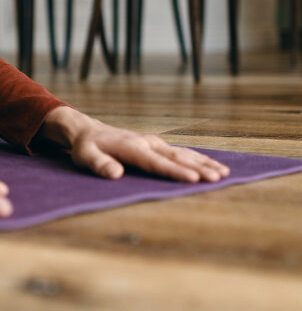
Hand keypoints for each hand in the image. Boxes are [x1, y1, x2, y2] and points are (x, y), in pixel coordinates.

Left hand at [38, 106, 230, 181]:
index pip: (156, 162)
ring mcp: (154, 142)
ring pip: (183, 153)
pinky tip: (212, 166)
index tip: (194, 179)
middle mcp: (147, 143)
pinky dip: (198, 159)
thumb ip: (100, 164)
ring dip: (204, 163)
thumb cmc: (86, 147)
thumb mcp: (86, 156)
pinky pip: (181, 152)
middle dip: (198, 168)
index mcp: (132, 147)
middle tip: (218, 179)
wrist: (87, 130)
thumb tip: (115, 174)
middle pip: (176, 157)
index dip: (175, 171)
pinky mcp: (156, 145)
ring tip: (224, 173)